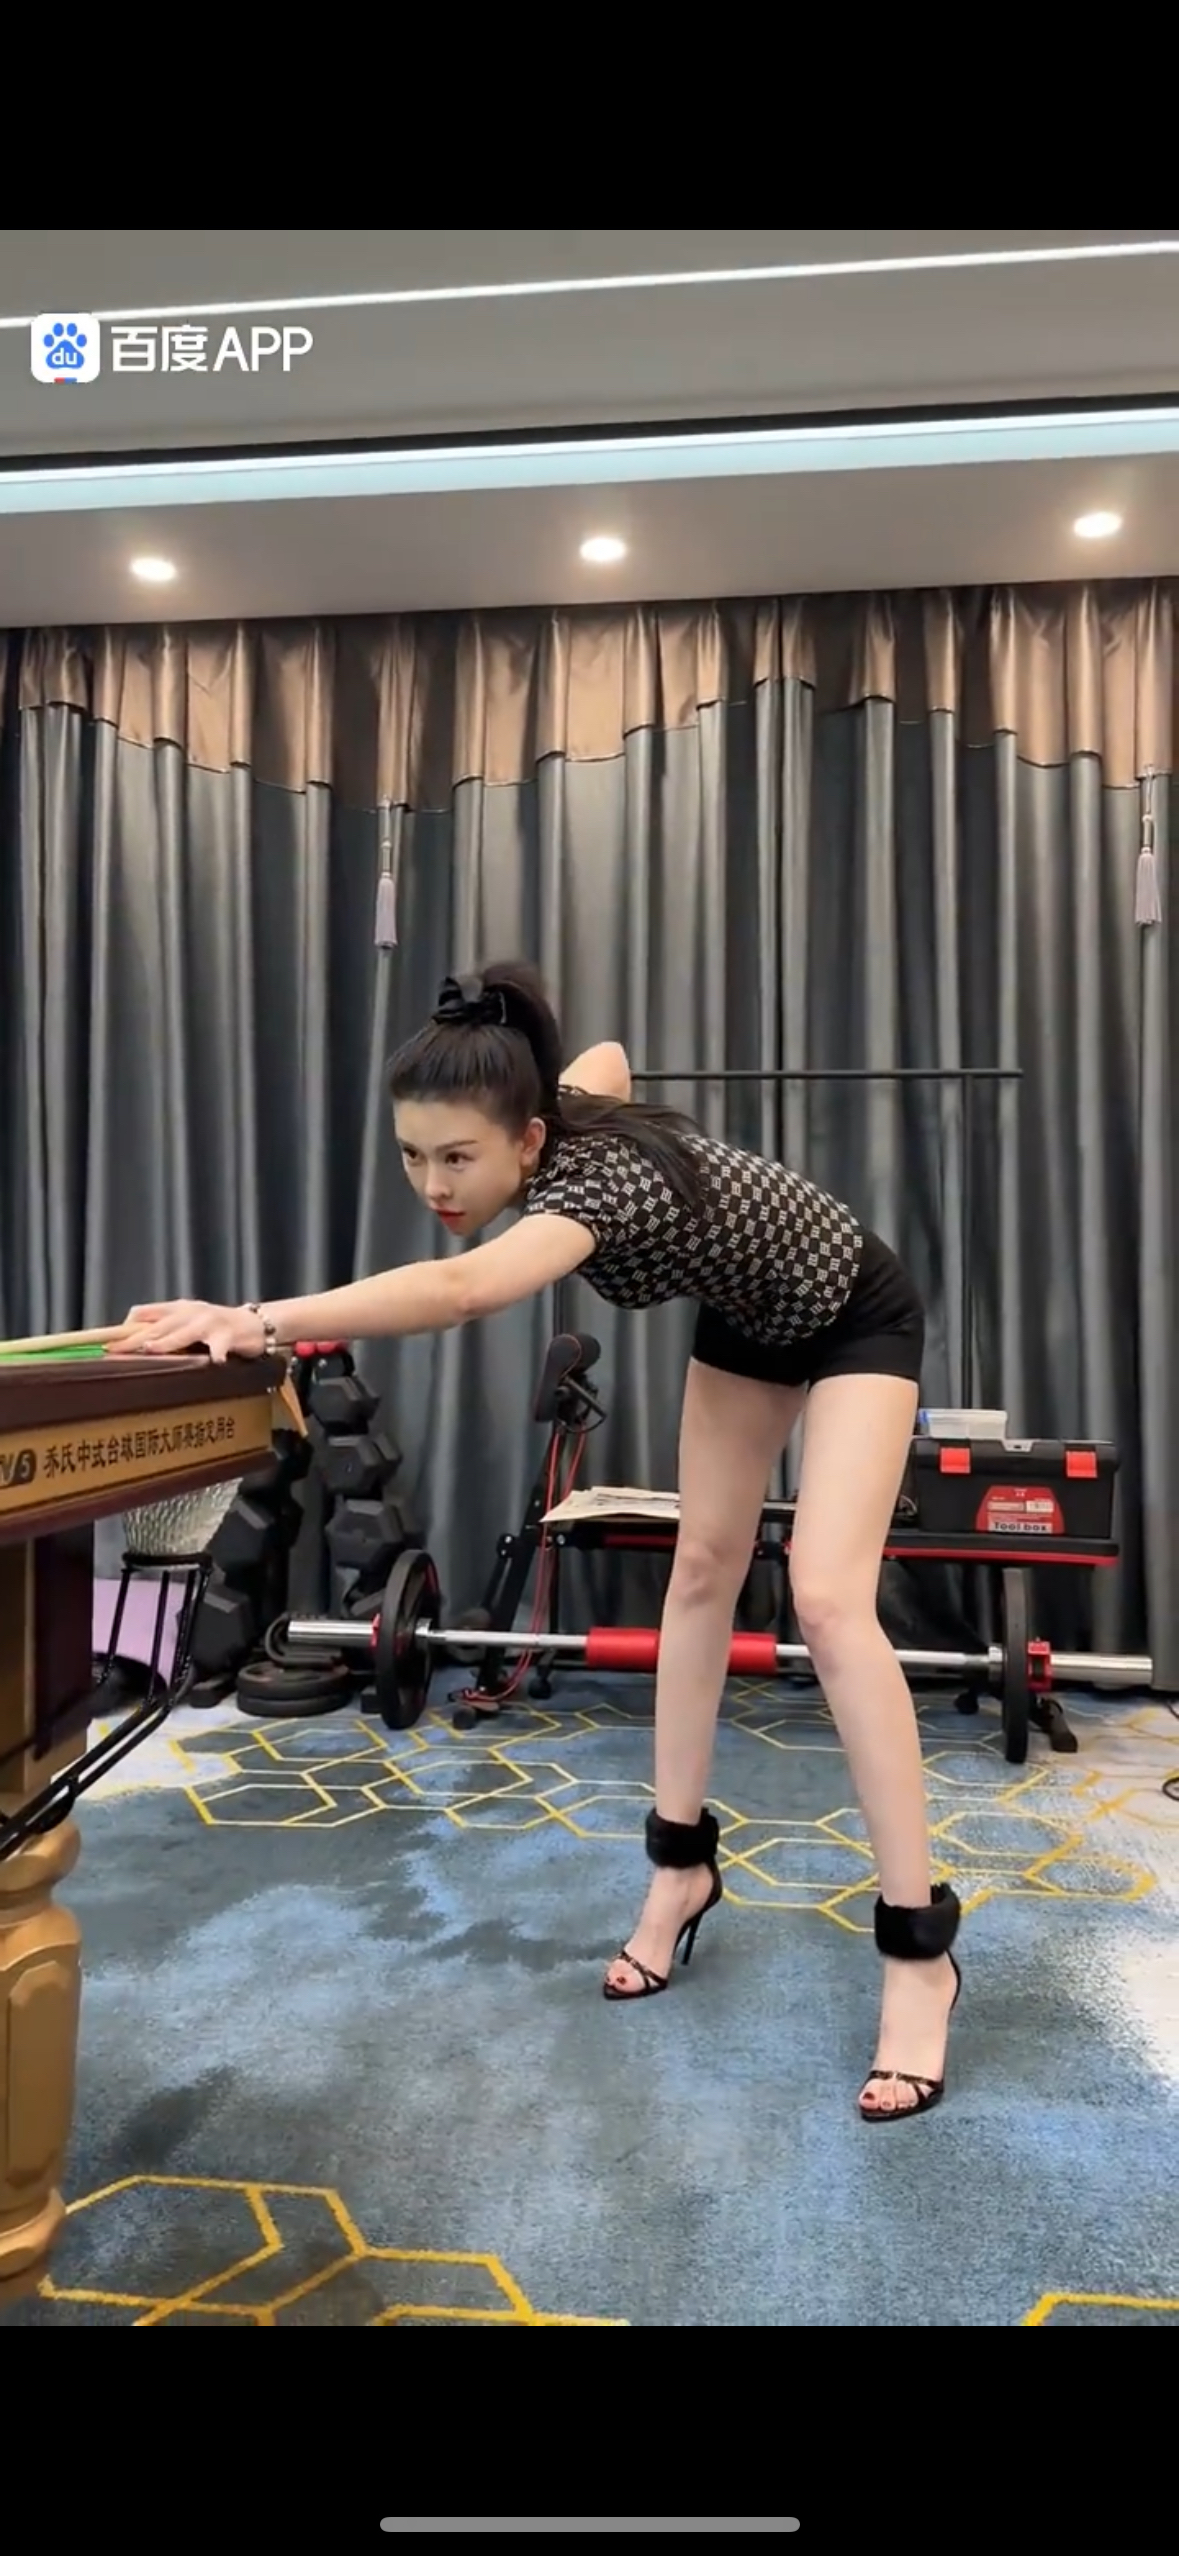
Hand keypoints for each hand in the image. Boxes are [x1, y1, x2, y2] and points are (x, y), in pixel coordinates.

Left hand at [114, 1300, 267, 1362]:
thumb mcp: (187, 1322)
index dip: (124, 1327)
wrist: (255, 1323)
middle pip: (157, 1326)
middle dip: (135, 1338)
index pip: (144, 1313)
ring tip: (151, 1348)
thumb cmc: (216, 1327)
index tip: (107, 1341)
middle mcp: (189, 1312)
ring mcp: (209, 1322)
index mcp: (177, 1309)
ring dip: (167, 1341)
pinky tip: (215, 1362)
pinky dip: (217, 1354)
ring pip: (183, 1332)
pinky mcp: (229, 1334)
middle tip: (114, 1349)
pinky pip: (220, 1345)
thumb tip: (131, 1342)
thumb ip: (164, 1330)